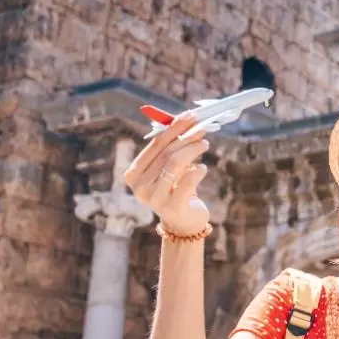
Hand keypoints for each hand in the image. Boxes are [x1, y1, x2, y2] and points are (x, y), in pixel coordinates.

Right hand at [124, 112, 211, 235]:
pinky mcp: (171, 207)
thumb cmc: (176, 190)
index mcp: (134, 173)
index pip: (155, 145)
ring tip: (205, 144)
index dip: (174, 129)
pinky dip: (197, 171)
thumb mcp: (170, 169)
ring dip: (192, 150)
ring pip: (176, 164)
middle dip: (186, 137)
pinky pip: (187, 182)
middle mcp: (139, 186)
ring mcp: (154, 198)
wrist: (183, 222)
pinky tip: (203, 168)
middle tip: (202, 128)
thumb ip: (173, 148)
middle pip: (166, 153)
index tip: (190, 116)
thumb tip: (187, 121)